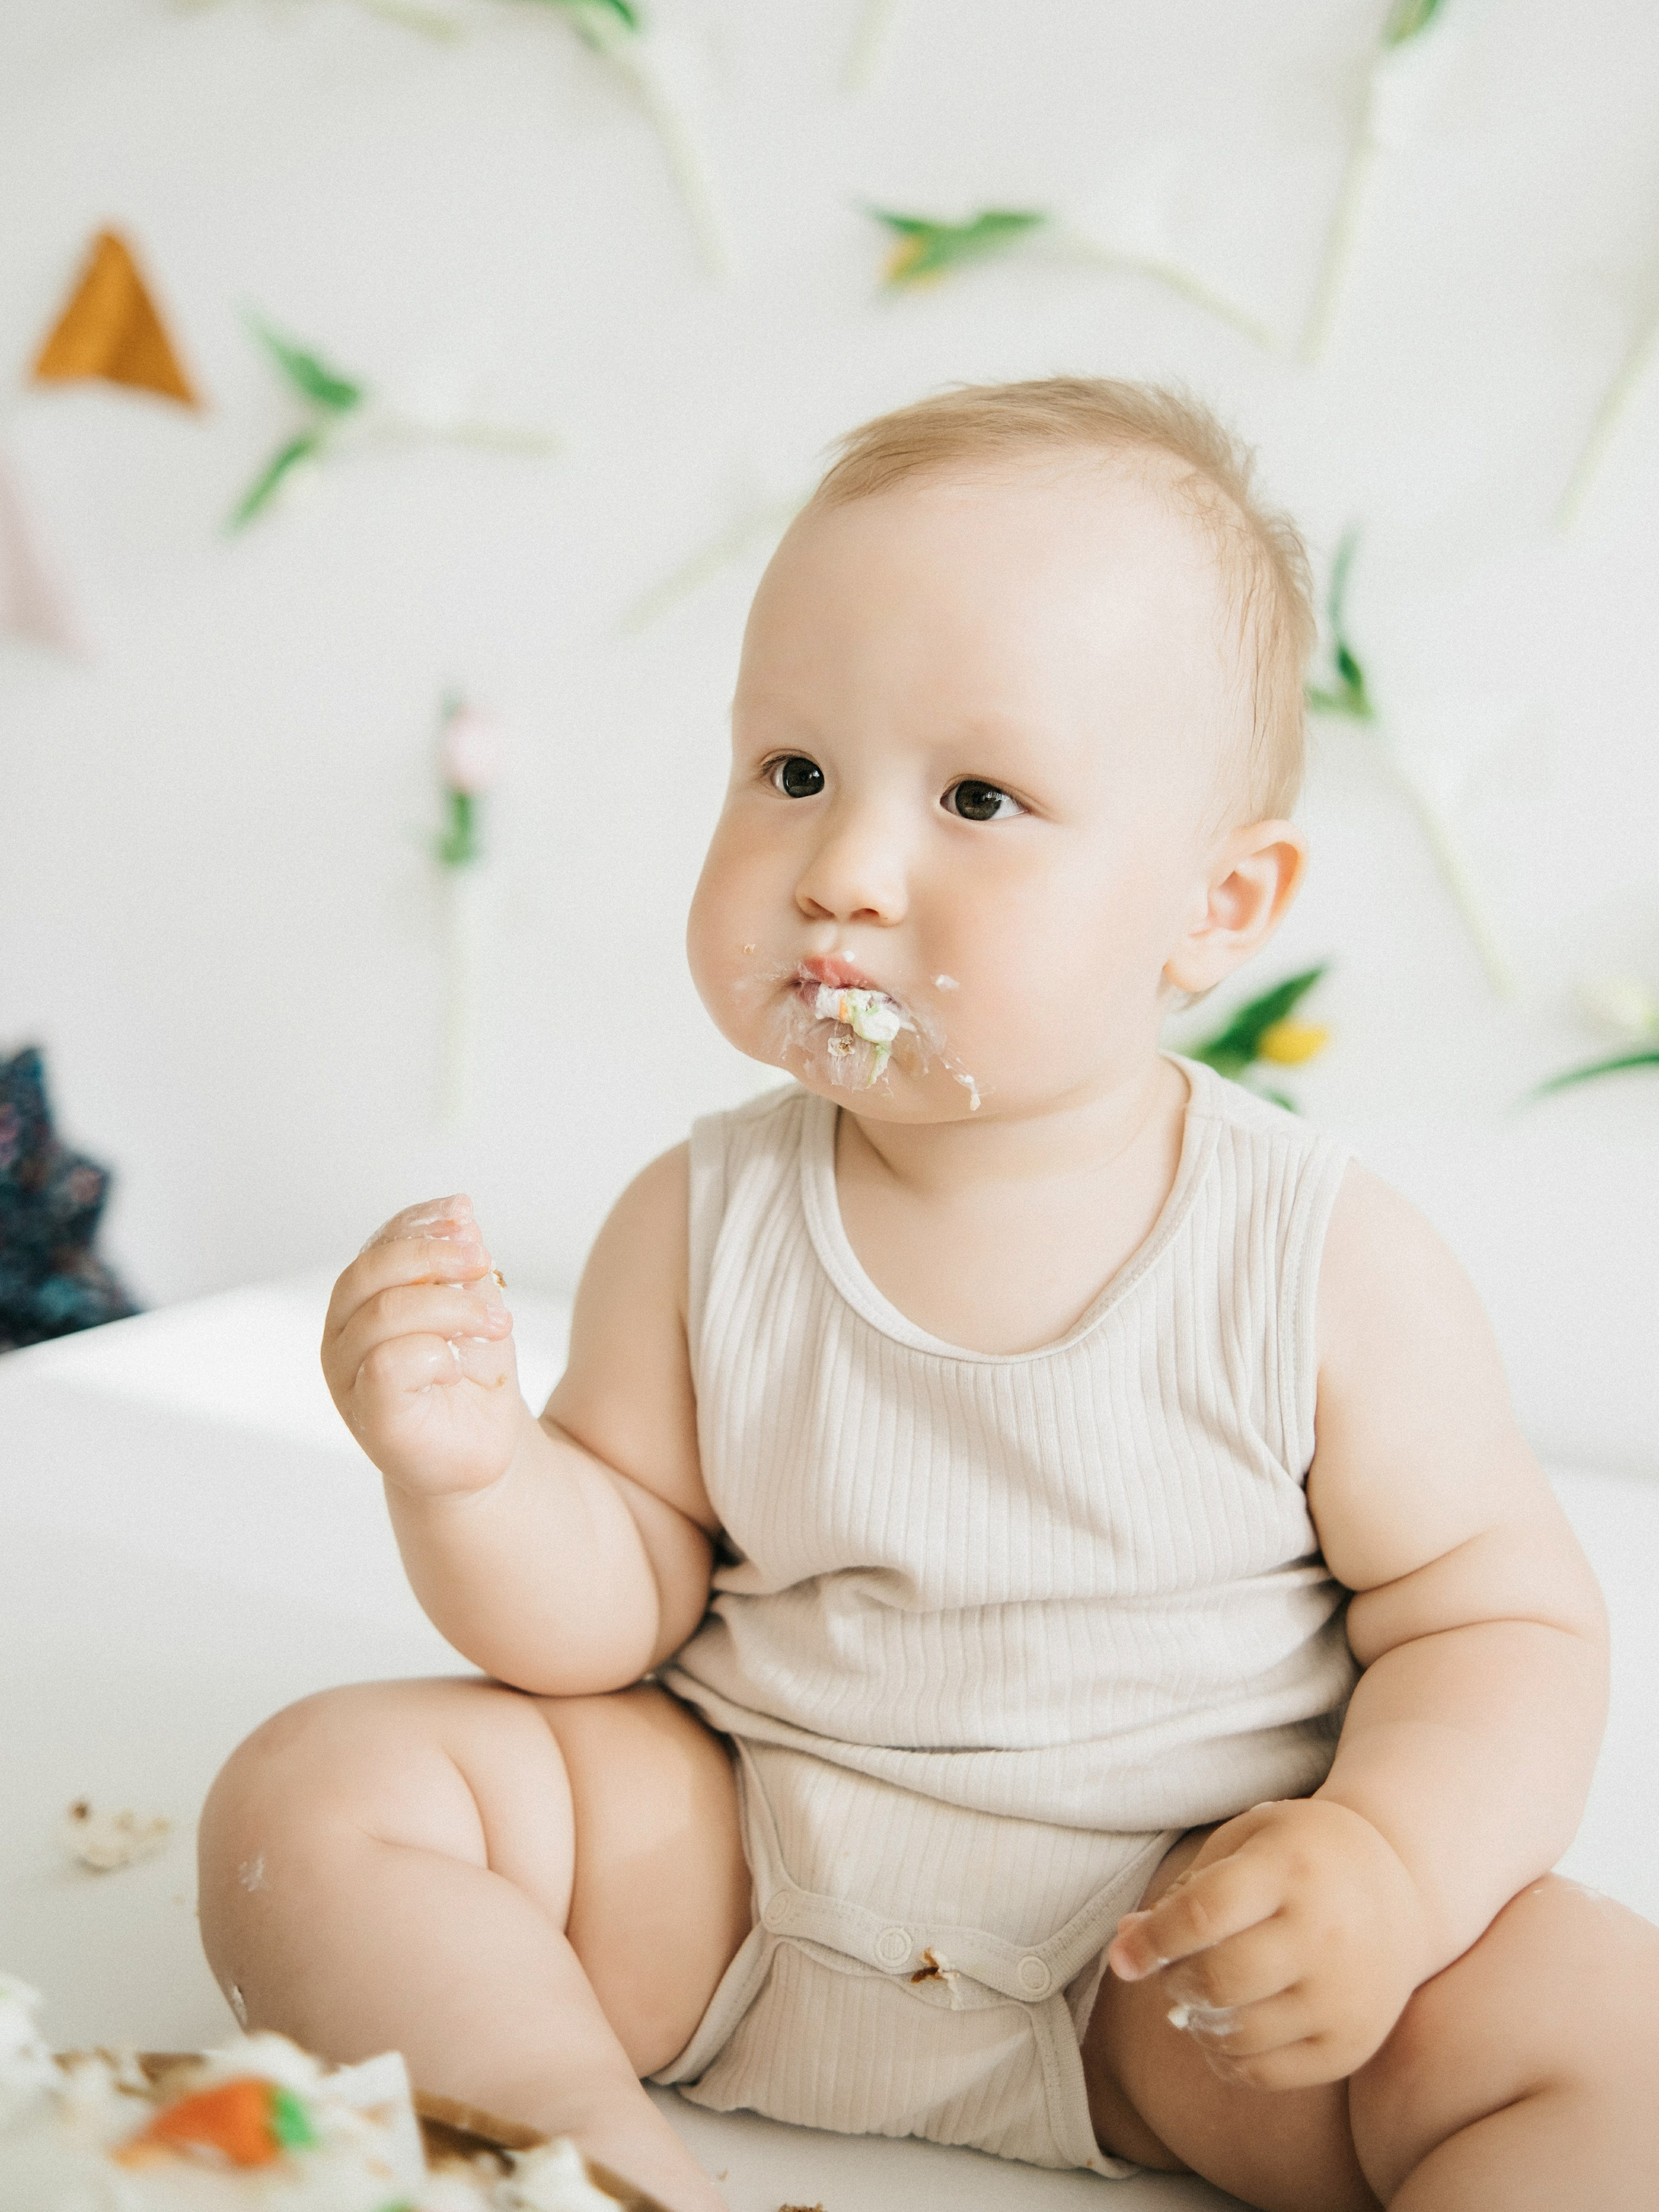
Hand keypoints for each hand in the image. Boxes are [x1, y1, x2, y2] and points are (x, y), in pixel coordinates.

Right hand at [322, 1195, 524, 1500]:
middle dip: (433, 1256)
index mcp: (360, 1301)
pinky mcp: (368, 1415)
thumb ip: (459, 1265)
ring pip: (384, 1313)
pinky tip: (460, 1365)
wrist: (481, 1448)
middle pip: (370, 1272)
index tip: (465, 1212)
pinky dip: (435, 1354)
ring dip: (451, 1308)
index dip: (420, 1223)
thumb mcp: (472, 1306)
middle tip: (483, 1261)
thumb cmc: (471, 1376)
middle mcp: (341, 1335)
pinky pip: (390, 1363)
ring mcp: (348, 1377)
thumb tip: (461, 1210)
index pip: (377, 1245)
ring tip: (497, 1325)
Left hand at [1105, 1798, 1431, 2089]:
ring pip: (1239, 2035)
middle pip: (1220, 1980)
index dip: (1152, 1941)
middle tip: (1174, 1971)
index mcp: (1291, 1869)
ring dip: (1197, 2024)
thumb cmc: (1302, 1856)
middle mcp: (1324, 1934)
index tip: (1122, 1959)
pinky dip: (1228, 2060)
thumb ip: (1185, 1890)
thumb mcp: (1246, 1843)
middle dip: (1176, 1981)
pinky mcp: (1352, 2044)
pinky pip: (1268, 2075)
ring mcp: (1343, 1996)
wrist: (1401, 1884)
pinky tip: (1227, 2029)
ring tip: (1200, 1998)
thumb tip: (1124, 1945)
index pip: (1204, 1914)